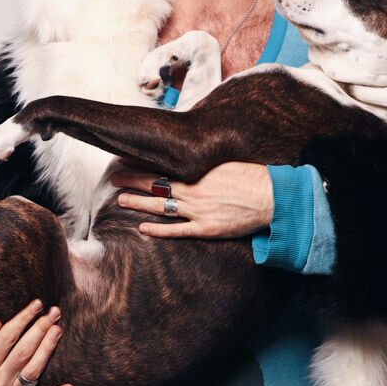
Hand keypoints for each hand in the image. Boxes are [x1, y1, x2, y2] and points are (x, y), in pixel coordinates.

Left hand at [111, 161, 272, 238]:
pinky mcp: (206, 228)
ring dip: (139, 202)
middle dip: (133, 180)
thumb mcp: (226, 162)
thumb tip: (193, 154)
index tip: (127, 158)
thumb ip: (206, 162)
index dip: (143, 163)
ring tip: (121, 200)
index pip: (163, 165)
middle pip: (156, 183)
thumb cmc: (253, 176)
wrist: (272, 197)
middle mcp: (194, 190)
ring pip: (161, 205)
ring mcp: (198, 211)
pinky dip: (158, 230)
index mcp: (198, 171)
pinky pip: (176, 230)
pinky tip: (142, 228)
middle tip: (114, 178)